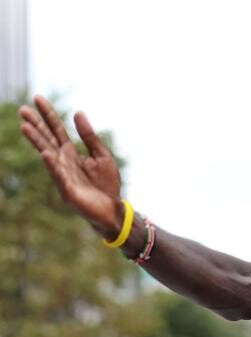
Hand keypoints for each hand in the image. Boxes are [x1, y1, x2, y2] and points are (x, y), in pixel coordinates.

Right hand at [19, 95, 123, 236]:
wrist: (112, 209)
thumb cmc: (106, 184)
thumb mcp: (101, 155)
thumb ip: (90, 137)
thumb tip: (78, 112)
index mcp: (71, 152)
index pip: (56, 130)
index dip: (48, 115)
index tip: (37, 98)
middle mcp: (63, 161)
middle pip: (47, 139)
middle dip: (36, 125)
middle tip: (23, 109)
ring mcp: (62, 175)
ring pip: (48, 155)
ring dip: (37, 141)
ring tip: (25, 126)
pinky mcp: (68, 190)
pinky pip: (59, 175)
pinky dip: (53, 165)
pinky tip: (46, 154)